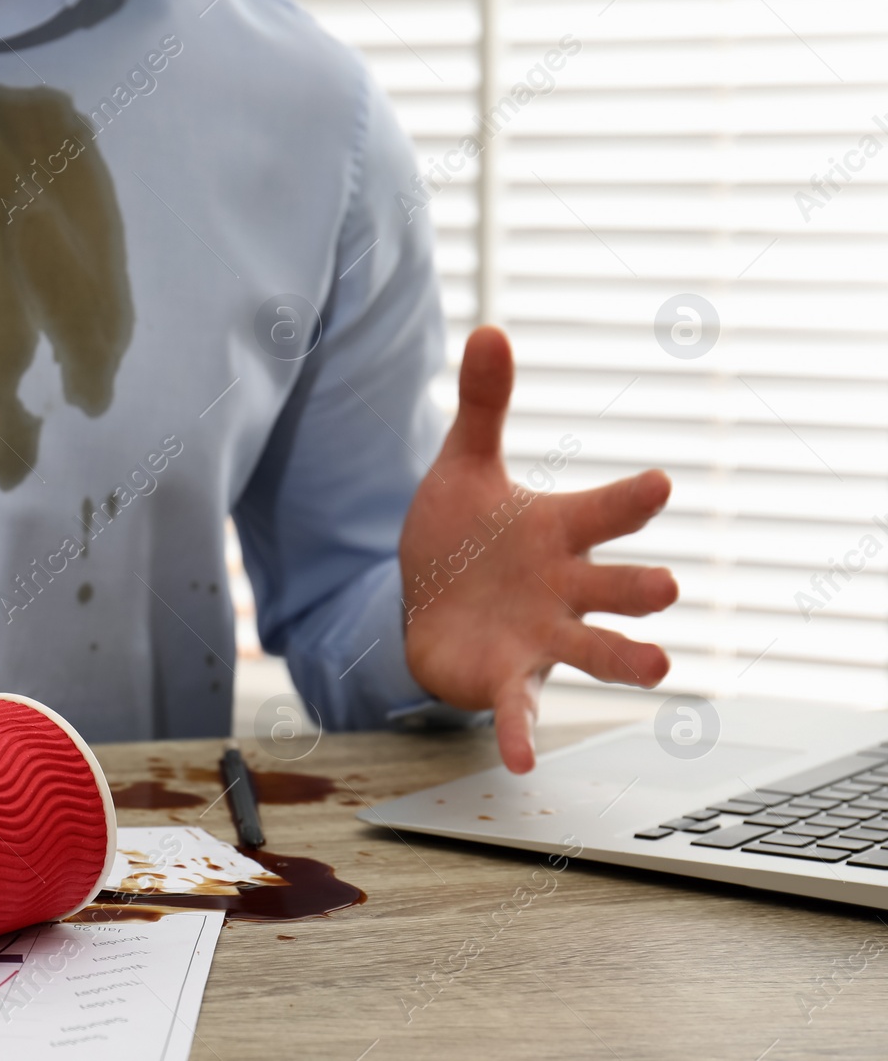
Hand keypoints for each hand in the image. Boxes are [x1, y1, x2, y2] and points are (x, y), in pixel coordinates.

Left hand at [400, 326, 678, 773]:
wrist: (425, 598)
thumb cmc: (463, 534)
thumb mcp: (465, 466)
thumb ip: (484, 406)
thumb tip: (489, 329)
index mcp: (558, 531)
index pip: (605, 511)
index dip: (630, 499)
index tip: (658, 484)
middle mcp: (563, 587)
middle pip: (613, 586)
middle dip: (638, 587)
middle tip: (664, 587)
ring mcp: (539, 636)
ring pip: (591, 650)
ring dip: (621, 658)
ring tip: (658, 667)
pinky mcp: (504, 677)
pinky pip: (518, 710)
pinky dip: (520, 735)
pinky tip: (524, 762)